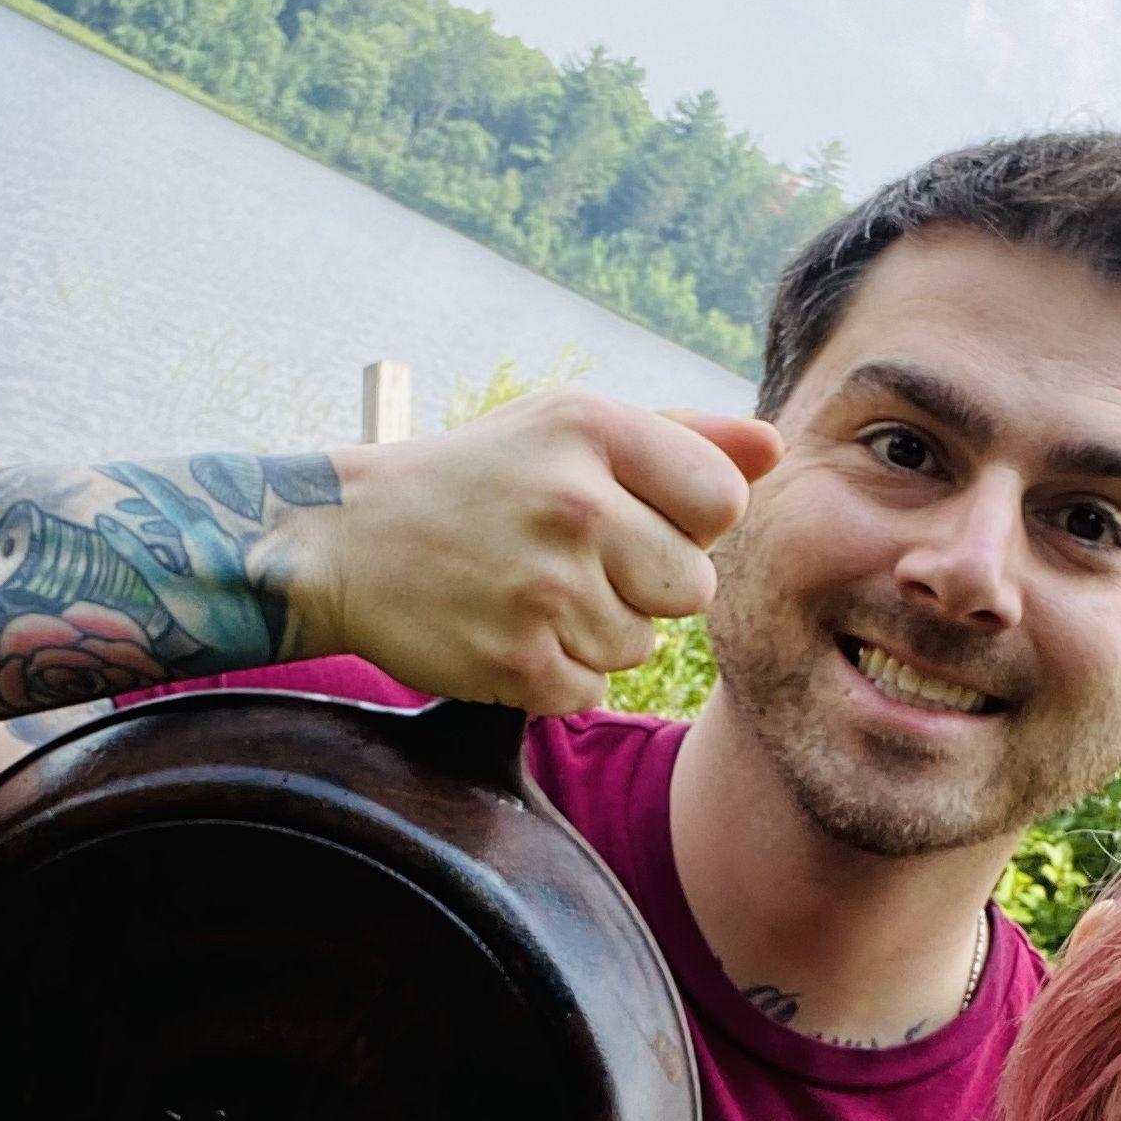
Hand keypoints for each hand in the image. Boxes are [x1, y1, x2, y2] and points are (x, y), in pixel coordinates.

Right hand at [273, 391, 780, 714]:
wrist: (345, 541)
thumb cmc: (478, 480)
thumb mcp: (567, 430)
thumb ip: (680, 439)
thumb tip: (775, 450)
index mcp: (594, 429)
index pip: (723, 502)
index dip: (689, 522)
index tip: (633, 517)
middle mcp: (574, 502)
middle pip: (693, 586)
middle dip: (645, 585)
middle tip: (572, 561)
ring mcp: (545, 587)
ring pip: (643, 645)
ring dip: (599, 633)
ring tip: (532, 592)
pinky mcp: (517, 660)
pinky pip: (591, 691)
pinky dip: (557, 675)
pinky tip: (510, 630)